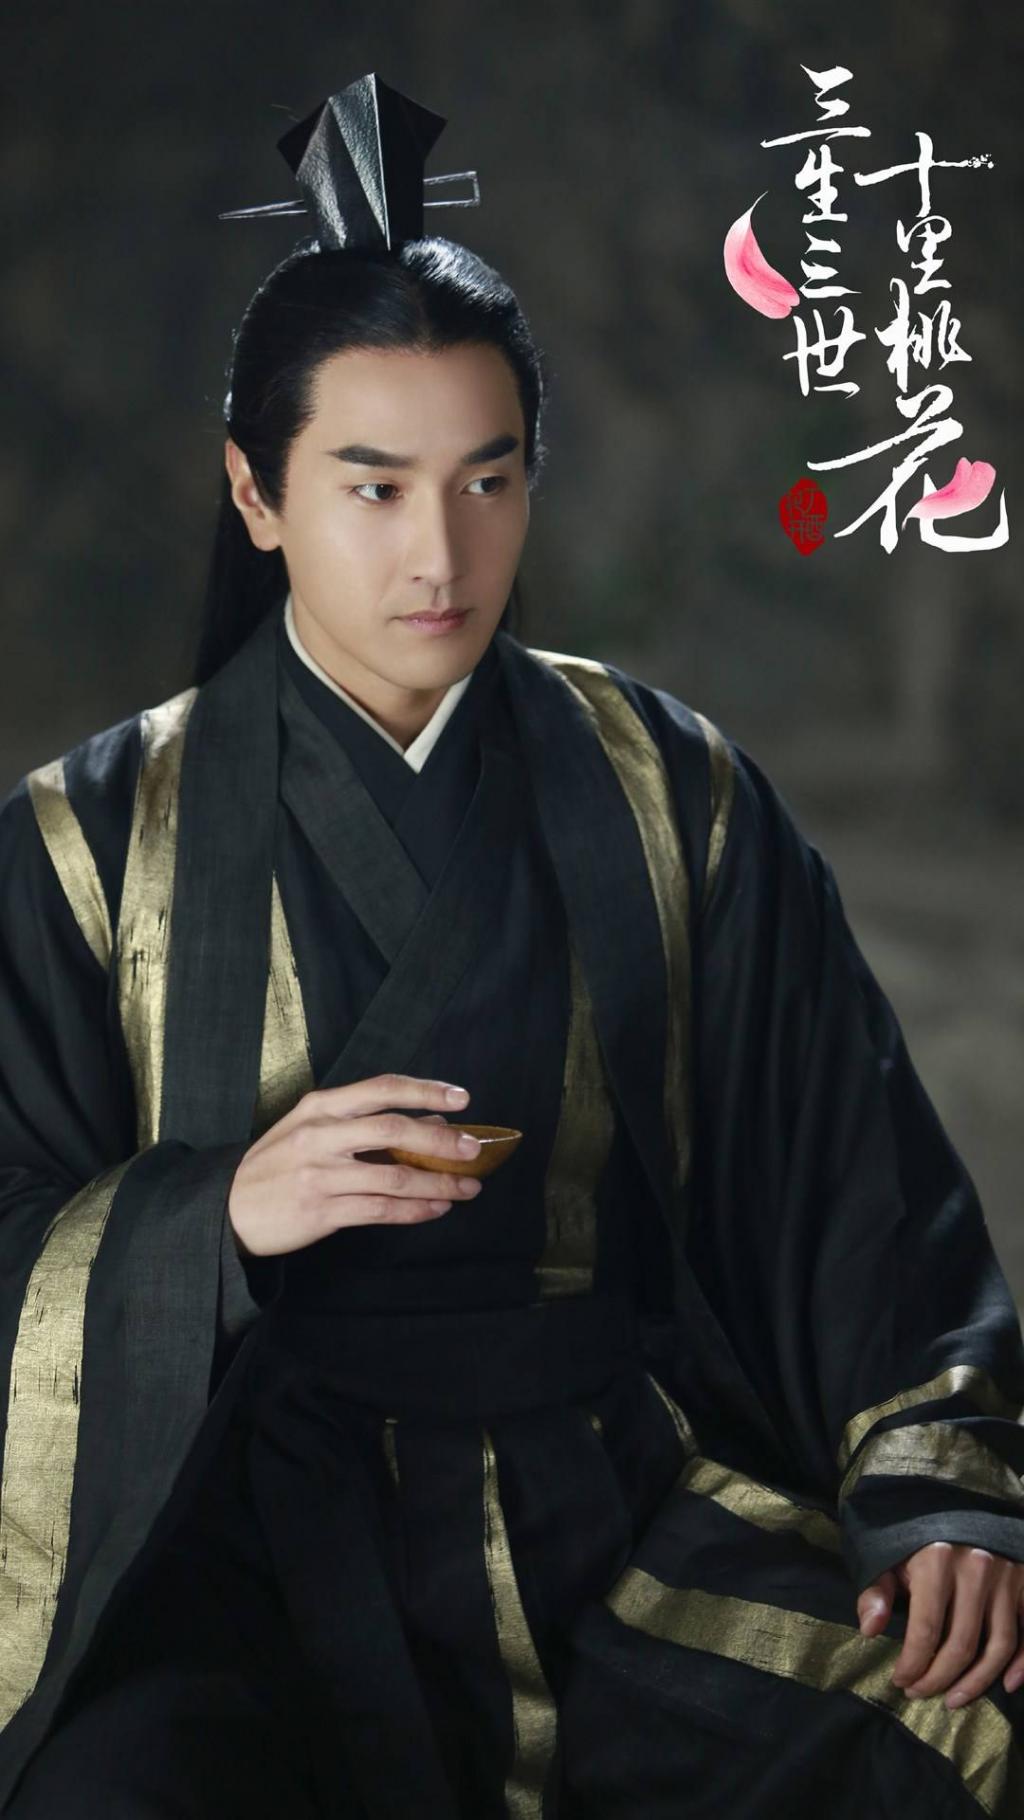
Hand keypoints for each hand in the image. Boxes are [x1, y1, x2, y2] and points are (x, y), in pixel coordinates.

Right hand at [227, 1072, 484, 1258]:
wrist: (229, 1208)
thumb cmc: (277, 1164)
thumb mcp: (312, 1130)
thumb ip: (364, 1124)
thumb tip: (430, 1121)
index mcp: (320, 1107)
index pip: (382, 1089)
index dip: (426, 1091)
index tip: (462, 1098)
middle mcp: (321, 1135)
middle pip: (393, 1130)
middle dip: (441, 1140)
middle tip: (474, 1149)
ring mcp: (321, 1174)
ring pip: (395, 1177)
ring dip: (439, 1183)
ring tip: (468, 1187)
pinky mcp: (322, 1211)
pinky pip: (381, 1210)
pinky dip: (416, 1210)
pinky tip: (437, 1209)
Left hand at [856, 1542, 1023, 1707]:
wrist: (957, 1497)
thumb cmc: (917, 1531)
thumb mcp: (890, 1552)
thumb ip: (878, 1590)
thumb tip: (870, 1630)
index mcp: (936, 1561)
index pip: (925, 1631)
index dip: (912, 1664)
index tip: (900, 1681)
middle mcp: (976, 1569)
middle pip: (962, 1644)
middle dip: (939, 1679)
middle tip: (921, 1694)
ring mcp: (1007, 1576)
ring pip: (998, 1646)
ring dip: (977, 1681)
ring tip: (955, 1699)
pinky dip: (1022, 1664)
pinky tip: (1006, 1685)